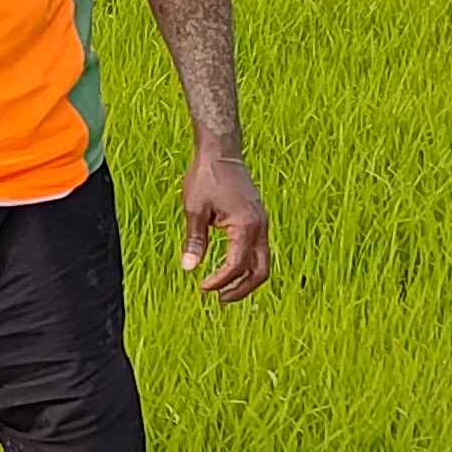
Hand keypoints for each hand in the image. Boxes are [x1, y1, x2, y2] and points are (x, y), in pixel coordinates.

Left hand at [179, 147, 269, 302]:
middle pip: (260, 272)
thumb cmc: (206, 177)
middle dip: (241, 290)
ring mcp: (262, 223)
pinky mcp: (259, 220)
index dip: (220, 281)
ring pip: (262, 262)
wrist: (221, 152)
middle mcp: (260, 227)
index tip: (202, 287)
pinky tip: (228, 268)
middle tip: (219, 299)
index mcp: (245, 226)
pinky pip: (259, 250)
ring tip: (223, 289)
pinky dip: (247, 265)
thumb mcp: (194, 209)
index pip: (236, 265)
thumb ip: (194, 241)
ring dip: (245, 280)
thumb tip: (189, 268)